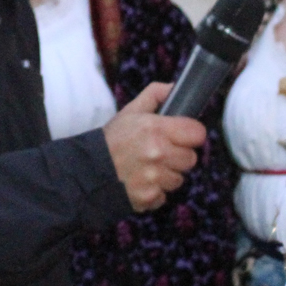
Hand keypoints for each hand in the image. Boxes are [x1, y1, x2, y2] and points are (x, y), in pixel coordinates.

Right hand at [102, 82, 205, 211]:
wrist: (87, 171)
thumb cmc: (111, 141)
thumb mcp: (130, 112)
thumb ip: (154, 95)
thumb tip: (174, 87)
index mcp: (155, 128)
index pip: (197, 133)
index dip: (190, 134)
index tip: (181, 136)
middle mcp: (157, 153)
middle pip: (191, 159)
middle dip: (178, 156)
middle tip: (160, 153)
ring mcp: (154, 178)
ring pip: (179, 179)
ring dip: (167, 176)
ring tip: (147, 169)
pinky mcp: (149, 197)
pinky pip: (165, 195)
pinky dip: (155, 192)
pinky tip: (141, 183)